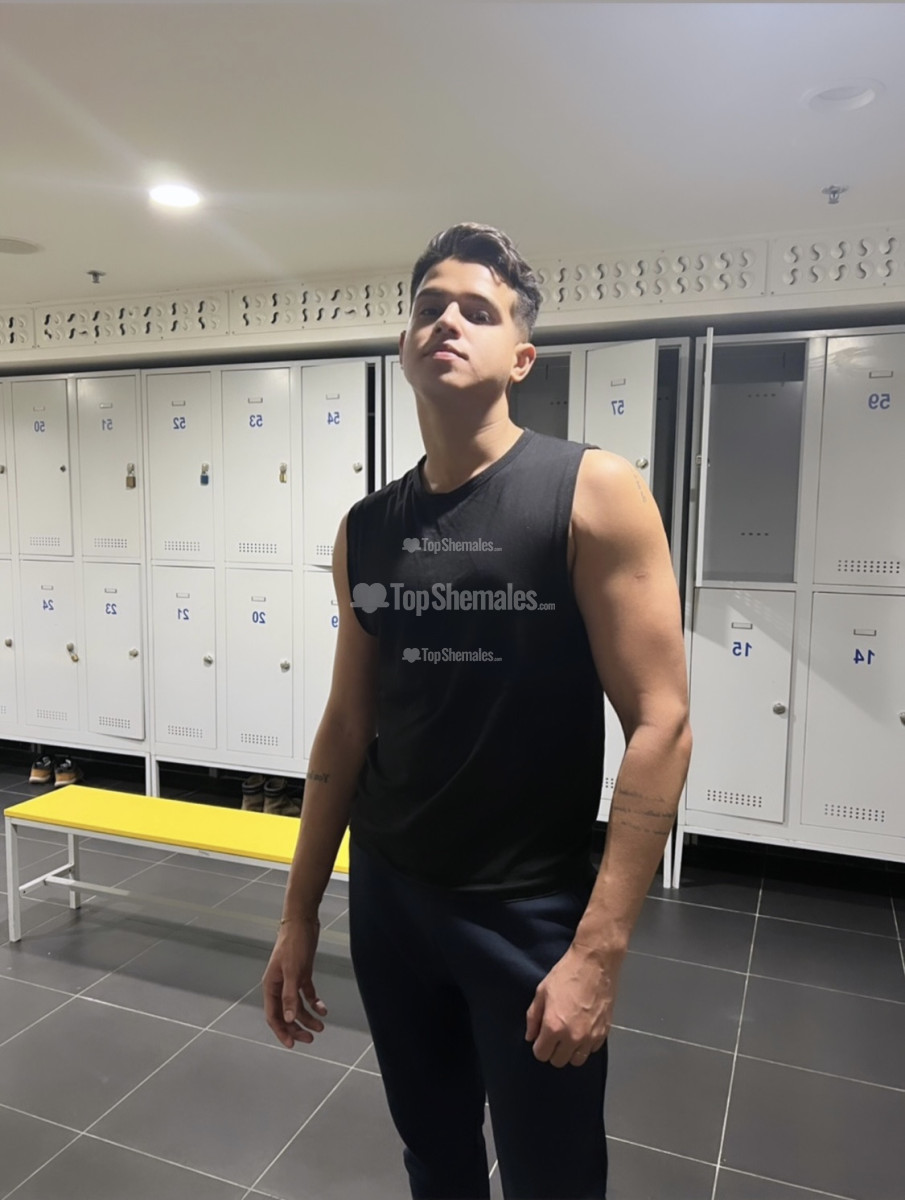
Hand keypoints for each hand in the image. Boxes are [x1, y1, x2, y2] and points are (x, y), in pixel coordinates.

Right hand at [262, 916, 328, 1048]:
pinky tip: (323, 1009)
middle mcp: (279, 986)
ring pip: (297, 1006)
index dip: (281, 1031)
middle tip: (310, 1038)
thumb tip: (289, 1019)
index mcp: (271, 986)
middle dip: (297, 1028)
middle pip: (286, 1014)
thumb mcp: (293, 970)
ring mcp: (291, 981)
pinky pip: (307, 995)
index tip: (292, 1044)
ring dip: (308, 1017)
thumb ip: (290, 995)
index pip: (274, 1016)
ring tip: (321, 1026)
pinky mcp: (301, 975)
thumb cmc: (294, 943)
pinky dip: (314, 1003)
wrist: (303, 922)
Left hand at [525, 943, 623, 1068]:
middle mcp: (572, 1037)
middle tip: (554, 1035)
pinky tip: (583, 1029)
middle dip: (553, 1050)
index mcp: (554, 1027)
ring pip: (577, 1060)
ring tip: (569, 1035)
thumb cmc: (565, 974)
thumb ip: (533, 1017)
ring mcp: (590, 1037)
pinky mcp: (604, 1032)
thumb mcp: (542, 992)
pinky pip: (592, 1050)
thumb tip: (530, 1037)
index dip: (539, 1046)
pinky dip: (586, 1045)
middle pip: (558, 1061)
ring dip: (570, 1051)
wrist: (595, 963)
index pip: (541, 1054)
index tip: (541, 1036)